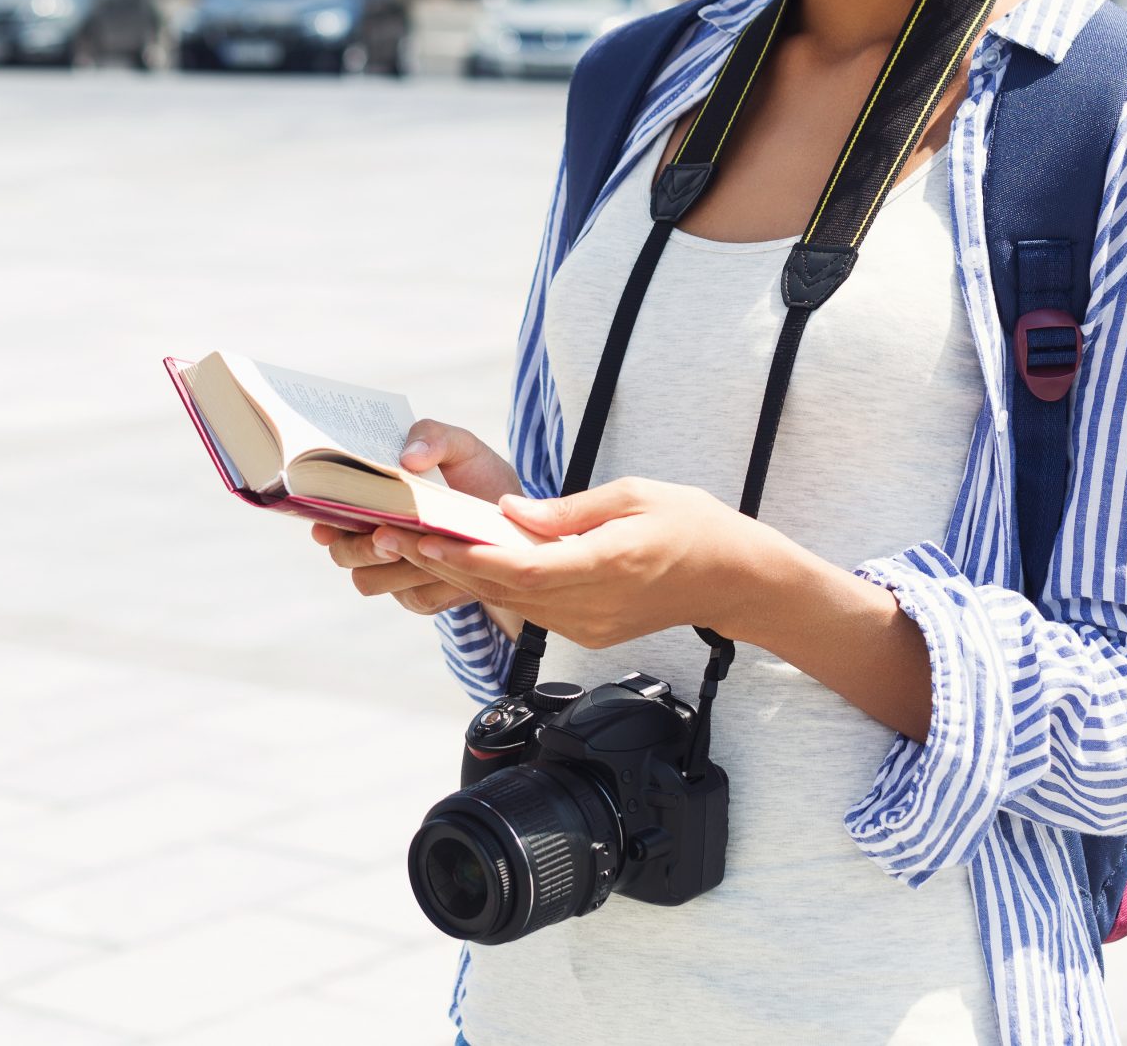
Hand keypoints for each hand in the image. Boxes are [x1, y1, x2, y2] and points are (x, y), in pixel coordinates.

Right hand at [311, 418, 523, 623]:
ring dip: (396, 566)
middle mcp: (371, 535)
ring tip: (429, 547)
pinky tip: (456, 565)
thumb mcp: (461, 445)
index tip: (325, 526)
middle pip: (342, 554)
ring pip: (369, 581)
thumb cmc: (476, 474)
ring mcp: (392, 570)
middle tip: (386, 535)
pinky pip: (414, 599)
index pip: (327, 513)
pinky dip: (433, 583)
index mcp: (369, 497)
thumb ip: (433, 436)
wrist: (518, 518)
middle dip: (361, 547)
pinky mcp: (420, 596)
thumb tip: (408, 458)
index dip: (321, 520)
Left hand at [371, 479, 795, 650]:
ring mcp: (589, 625)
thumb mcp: (634, 495)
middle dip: (442, 562)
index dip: (466, 556)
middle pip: (502, 588)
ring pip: (511, 601)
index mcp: (604, 565)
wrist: (737, 581)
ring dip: (460, 575)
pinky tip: (464, 563)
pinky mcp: (590, 631)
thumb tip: (510, 513)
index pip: (520, 567)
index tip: (423, 537)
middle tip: (389, 535)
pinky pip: (533, 608)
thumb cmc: (693, 525)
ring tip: (410, 545)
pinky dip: (496, 586)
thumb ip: (567, 510)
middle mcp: (591, 605)